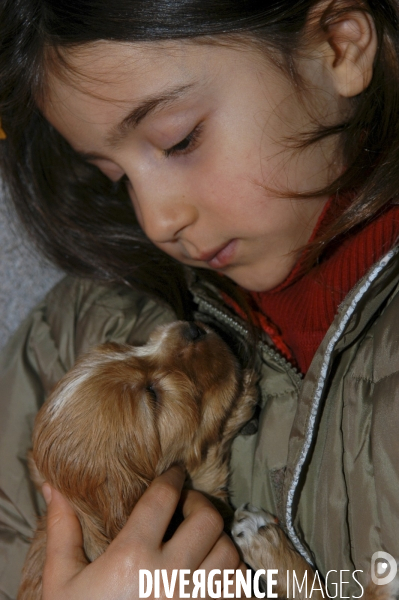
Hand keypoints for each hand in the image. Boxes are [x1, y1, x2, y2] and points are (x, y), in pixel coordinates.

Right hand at [42, 466, 244, 598]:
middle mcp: (170, 577)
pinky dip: (232, 576)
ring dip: (217, 542)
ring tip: (201, 542)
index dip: (172, 477)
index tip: (174, 473)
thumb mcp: (62, 582)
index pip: (163, 498)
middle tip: (186, 507)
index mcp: (132, 558)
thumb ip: (62, 532)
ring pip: (229, 553)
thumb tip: (54, 487)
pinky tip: (212, 574)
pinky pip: (241, 588)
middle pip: (208, 519)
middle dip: (199, 505)